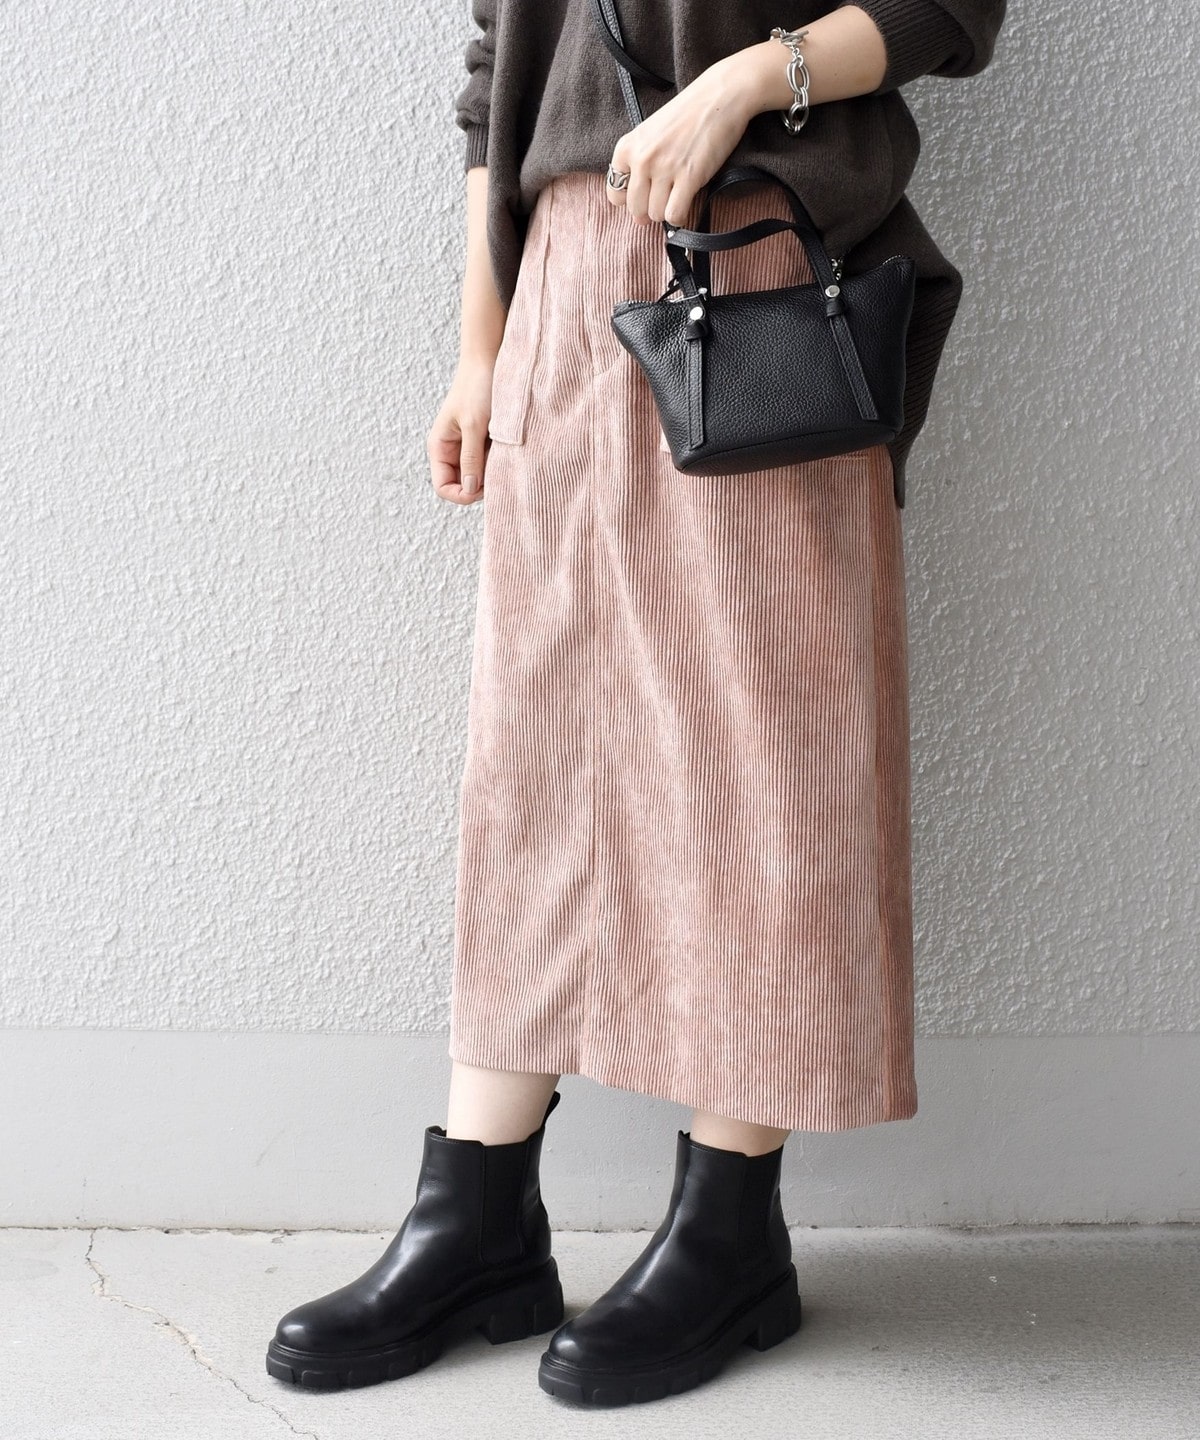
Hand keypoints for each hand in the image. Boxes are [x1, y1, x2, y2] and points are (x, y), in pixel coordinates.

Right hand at [427, 355, 493, 505]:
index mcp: (439, 447)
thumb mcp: (474, 424)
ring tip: (503, 456)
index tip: (483, 487)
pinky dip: (497, 462)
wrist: (489, 360)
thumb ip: (471, 457)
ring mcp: (467, 447)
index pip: (443, 488)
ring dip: (490, 473)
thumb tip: (469, 488)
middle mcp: (451, 451)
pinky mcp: (482, 442)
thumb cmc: (477, 387)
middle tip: (498, 472)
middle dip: (479, 485)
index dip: (462, 494)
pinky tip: (507, 450)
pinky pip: (488, 463)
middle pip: (461, 486)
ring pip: (477, 476)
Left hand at [605, 54, 757, 226]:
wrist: (719, 96)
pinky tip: (686, 202)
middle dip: (651, 208)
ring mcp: (664, 168)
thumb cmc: (686, 116)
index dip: (630, 200)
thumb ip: (639, 167)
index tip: (646, 194)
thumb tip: (638, 215)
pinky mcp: (688, 177)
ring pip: (656, 214)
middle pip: (636, 208)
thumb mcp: (649, 134)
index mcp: (627, 146)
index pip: (615, 193)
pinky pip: (674, 215)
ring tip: (678, 194)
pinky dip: (680, 216)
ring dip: (667, 211)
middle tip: (666, 196)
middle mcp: (642, 158)